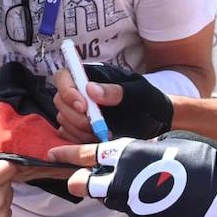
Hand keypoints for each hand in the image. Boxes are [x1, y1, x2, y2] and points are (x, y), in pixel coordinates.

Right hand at [52, 63, 172, 141]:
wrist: (157, 121)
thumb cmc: (150, 102)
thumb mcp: (138, 93)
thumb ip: (117, 91)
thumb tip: (91, 89)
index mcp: (93, 76)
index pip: (64, 76)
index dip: (67, 90)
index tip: (83, 107)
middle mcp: (82, 92)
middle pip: (60, 100)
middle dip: (75, 116)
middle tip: (95, 126)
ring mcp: (80, 111)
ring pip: (63, 119)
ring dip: (79, 130)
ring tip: (102, 133)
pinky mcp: (81, 128)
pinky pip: (68, 134)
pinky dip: (79, 140)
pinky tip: (97, 140)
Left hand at [57, 132, 216, 216]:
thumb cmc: (202, 158)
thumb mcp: (167, 141)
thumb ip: (141, 149)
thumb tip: (130, 154)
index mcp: (128, 155)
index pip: (87, 155)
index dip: (68, 154)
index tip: (53, 154)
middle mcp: (124, 183)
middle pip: (86, 185)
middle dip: (81, 180)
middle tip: (81, 177)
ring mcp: (134, 207)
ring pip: (110, 199)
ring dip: (114, 191)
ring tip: (137, 183)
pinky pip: (134, 211)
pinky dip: (138, 204)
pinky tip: (159, 197)